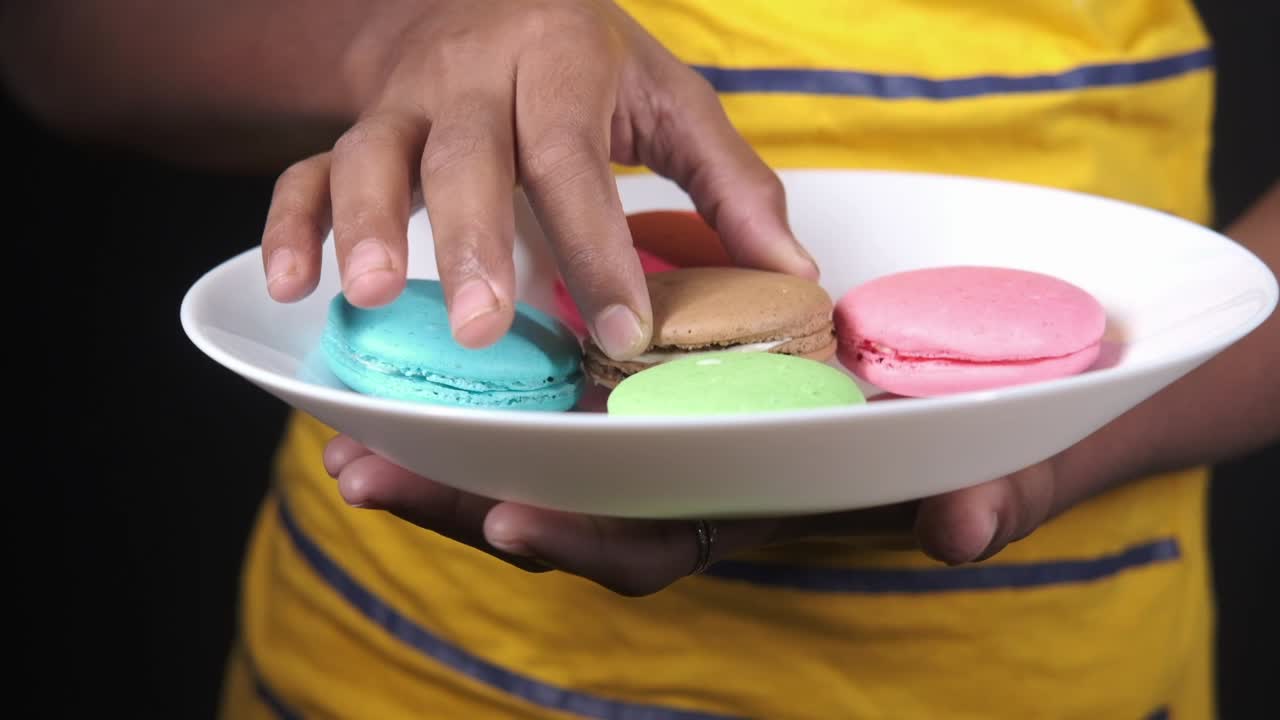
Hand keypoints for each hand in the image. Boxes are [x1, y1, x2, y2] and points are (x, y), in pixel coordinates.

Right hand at [260, 0, 816, 359]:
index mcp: (561, 57)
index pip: (574, 157)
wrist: (484, 0)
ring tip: (370, 296)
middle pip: (467, 154)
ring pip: (374, 154)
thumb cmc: (587, 67)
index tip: (624, 330)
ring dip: (367, 225)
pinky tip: (292, 287)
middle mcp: (474, 71)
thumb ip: (730, 182)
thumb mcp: (668, 101)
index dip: (597, 244)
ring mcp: (404, 98)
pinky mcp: (356, 124)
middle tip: (483, 329)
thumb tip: (792, 273)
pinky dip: (293, 223)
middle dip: (472, 242)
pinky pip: (309, 167)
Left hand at [324, 434, 1058, 595]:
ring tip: (354, 446)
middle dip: (466, 507)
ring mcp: (661, 443)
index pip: (660, 546)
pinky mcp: (645, 391)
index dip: (591, 544)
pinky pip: (557, 405)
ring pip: (541, 465)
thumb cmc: (970, 440)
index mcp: (748, 514)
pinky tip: (423, 379)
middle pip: (565, 512)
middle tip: (366, 479)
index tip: (518, 525)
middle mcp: (687, 487)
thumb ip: (984, 499)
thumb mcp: (987, 463)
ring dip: (449, 460)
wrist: (969, 404)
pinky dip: (490, 400)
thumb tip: (962, 529)